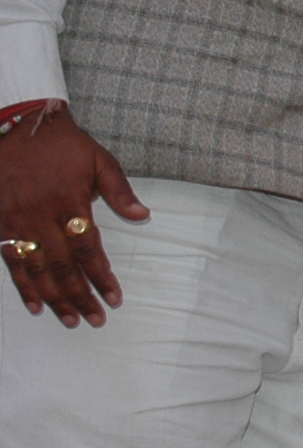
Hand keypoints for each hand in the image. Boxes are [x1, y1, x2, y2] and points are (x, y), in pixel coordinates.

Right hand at [0, 109, 147, 325]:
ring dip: (54, 297)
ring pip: (38, 269)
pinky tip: (35, 305)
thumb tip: (144, 217)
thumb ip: (120, 191)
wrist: (18, 126)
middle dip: (80, 296)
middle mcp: (42, 216)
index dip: (101, 277)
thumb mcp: (99, 160)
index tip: (114, 298)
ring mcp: (17, 221)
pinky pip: (10, 260)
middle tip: (95, 319)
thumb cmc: (64, 145)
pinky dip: (23, 285)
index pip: (89, 250)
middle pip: (64, 266)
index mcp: (70, 203)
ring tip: (70, 320)